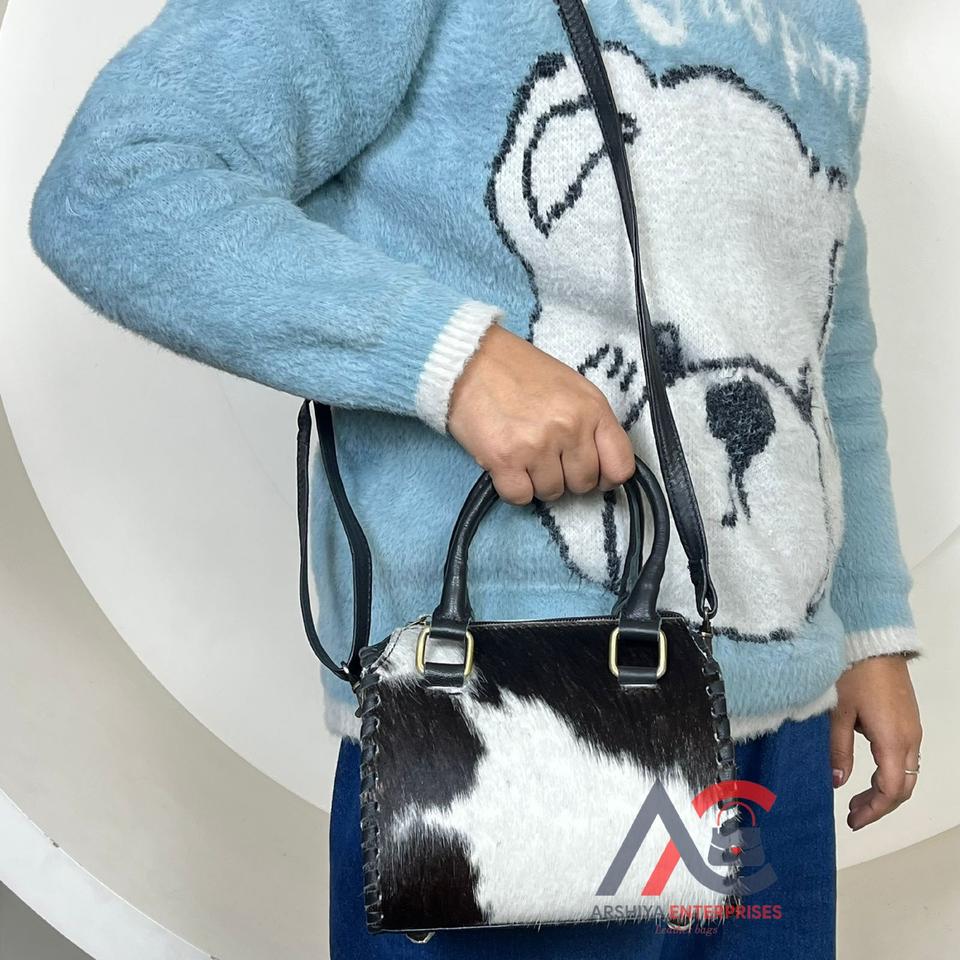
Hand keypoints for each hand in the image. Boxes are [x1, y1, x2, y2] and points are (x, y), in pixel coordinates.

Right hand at [447, 323, 635, 504]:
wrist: (470, 361)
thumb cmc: (519, 372)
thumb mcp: (571, 387)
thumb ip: (591, 424)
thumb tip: (601, 464)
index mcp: (591, 408)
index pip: (620, 466)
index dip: (606, 476)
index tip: (594, 474)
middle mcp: (569, 428)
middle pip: (583, 483)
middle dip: (566, 476)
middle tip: (547, 456)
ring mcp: (537, 445)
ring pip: (552, 493)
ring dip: (537, 481)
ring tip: (523, 453)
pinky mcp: (505, 460)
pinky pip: (521, 497)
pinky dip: (513, 488)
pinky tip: (508, 465)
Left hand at [829, 654, 922, 830]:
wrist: (875, 642)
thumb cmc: (853, 674)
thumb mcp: (838, 712)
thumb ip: (839, 749)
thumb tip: (838, 782)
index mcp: (893, 741)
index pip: (890, 790)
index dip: (873, 811)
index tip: (852, 821)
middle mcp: (910, 739)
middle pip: (904, 786)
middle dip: (880, 806)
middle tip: (853, 815)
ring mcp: (912, 729)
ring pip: (907, 772)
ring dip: (885, 790)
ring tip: (857, 799)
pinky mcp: (908, 719)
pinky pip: (906, 757)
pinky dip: (890, 772)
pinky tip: (868, 772)